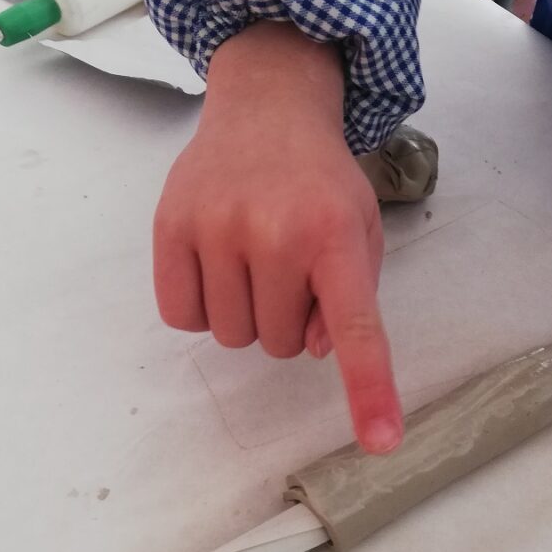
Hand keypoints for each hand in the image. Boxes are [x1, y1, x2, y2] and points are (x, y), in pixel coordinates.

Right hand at [153, 21, 402, 453]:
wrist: (266, 109)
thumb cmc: (320, 181)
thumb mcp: (361, 231)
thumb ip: (351, 297)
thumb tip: (316, 349)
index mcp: (335, 237)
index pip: (356, 330)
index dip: (368, 390)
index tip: (381, 442)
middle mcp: (275, 233)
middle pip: (278, 344)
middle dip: (288, 321)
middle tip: (289, 270)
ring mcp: (215, 229)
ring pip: (231, 337)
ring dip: (247, 316)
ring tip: (253, 262)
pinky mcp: (169, 228)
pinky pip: (182, 317)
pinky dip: (201, 308)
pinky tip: (216, 267)